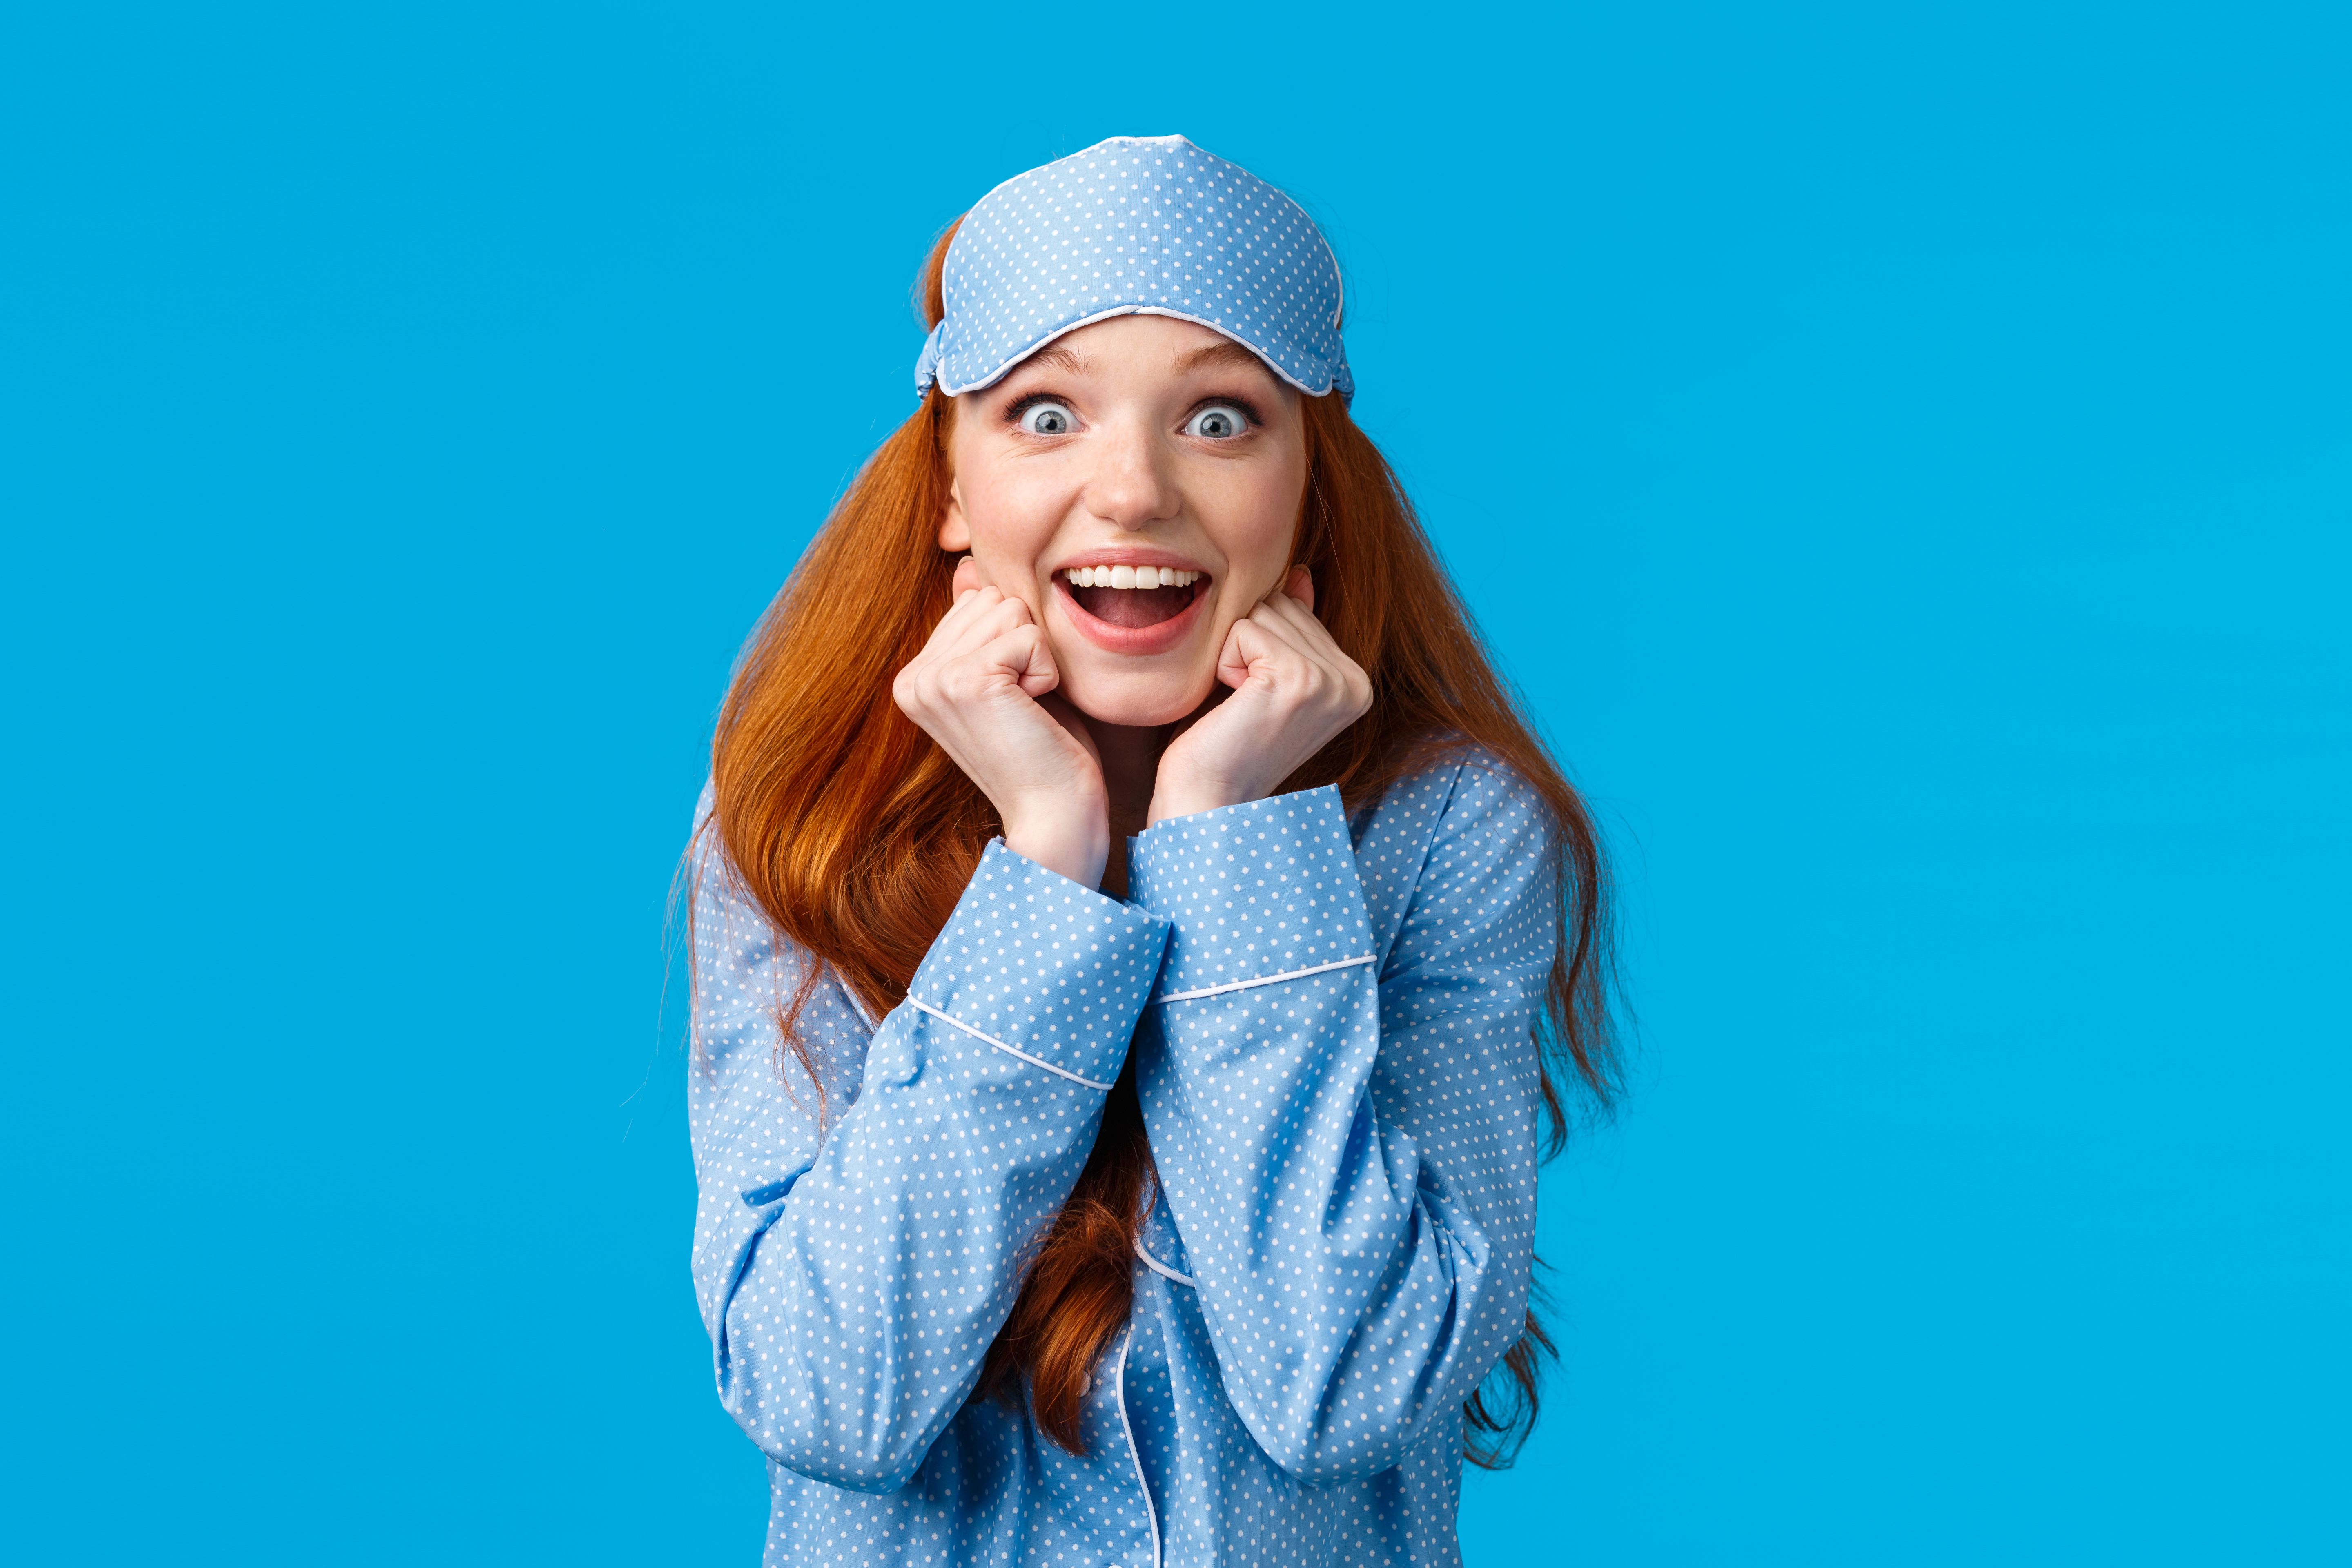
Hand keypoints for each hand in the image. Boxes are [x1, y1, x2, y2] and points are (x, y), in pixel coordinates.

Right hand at [893, 558, 1109, 885]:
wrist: (1053, 815)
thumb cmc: (1043, 749)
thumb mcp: (1009, 680)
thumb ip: (981, 630)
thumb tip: (965, 568)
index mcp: (915, 676)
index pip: (978, 601)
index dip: (1016, 644)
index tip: (1013, 701)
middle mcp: (912, 677)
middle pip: (994, 598)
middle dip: (1026, 644)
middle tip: (1024, 705)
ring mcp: (934, 678)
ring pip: (1012, 610)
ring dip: (1038, 658)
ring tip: (1028, 708)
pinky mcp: (966, 681)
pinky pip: (1029, 635)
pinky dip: (1047, 671)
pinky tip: (1035, 711)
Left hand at [1148, 568, 1372, 825]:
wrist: (1207, 801)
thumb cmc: (1225, 742)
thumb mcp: (1263, 678)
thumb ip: (1292, 629)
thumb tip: (1301, 575)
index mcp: (1356, 681)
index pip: (1295, 609)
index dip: (1256, 645)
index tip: (1256, 700)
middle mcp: (1355, 681)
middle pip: (1280, 603)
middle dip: (1245, 644)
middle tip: (1243, 703)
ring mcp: (1332, 681)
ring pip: (1262, 612)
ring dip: (1232, 653)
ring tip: (1239, 704)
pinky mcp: (1299, 679)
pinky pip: (1245, 629)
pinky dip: (1224, 662)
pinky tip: (1233, 704)